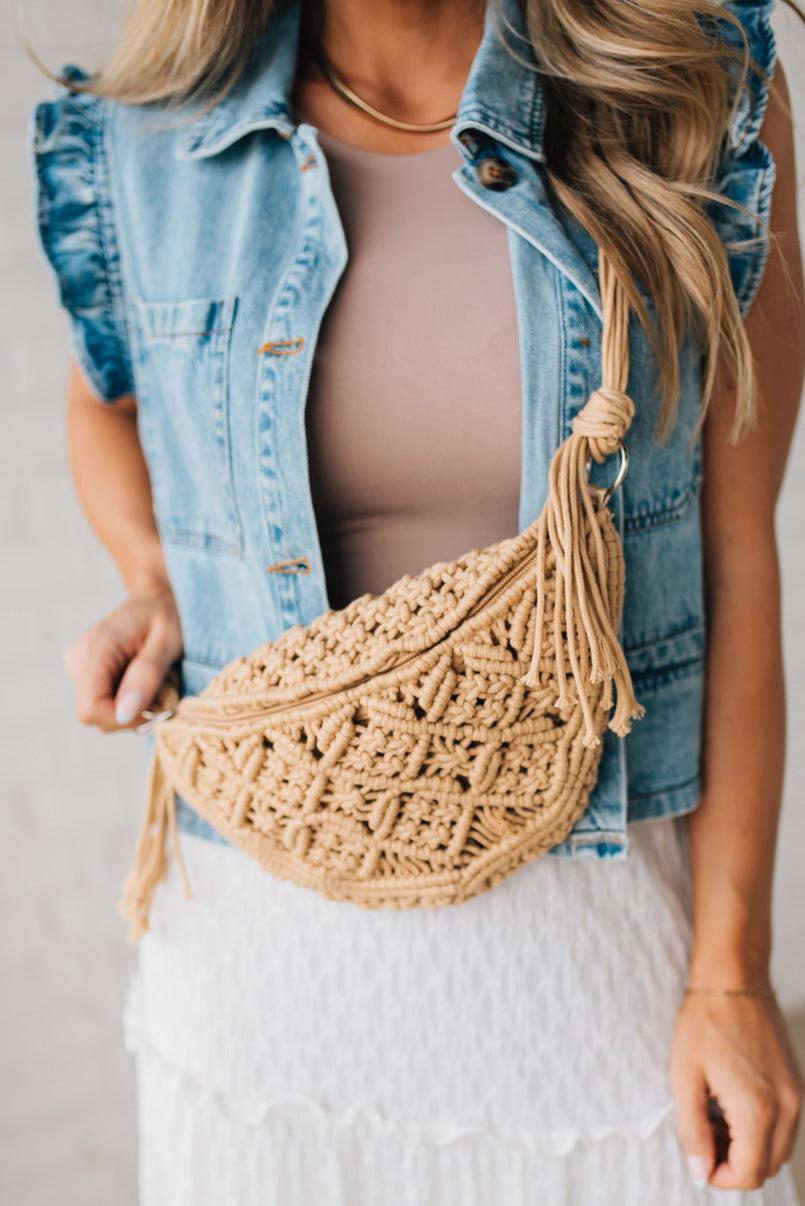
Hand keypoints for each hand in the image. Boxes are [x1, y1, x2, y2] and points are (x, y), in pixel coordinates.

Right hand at [63, 585, 182, 731]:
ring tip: (154, 684)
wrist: (158, 598)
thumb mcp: (169, 640)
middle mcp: (79, 658)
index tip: (157, 709)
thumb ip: (147, 675)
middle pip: (94, 715)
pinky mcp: (85, 672)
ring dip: (131, 710)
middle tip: (162, 695)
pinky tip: (141, 682)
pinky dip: (126, 702)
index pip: (91, 709)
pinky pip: (103, 703)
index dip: (124, 720)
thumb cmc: (168, 614)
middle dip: (131, 716)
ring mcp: (78, 666)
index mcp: (96, 648)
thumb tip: (125, 713)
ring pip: (99, 713)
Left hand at [669, 989, 802, 1189]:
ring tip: (715, 1115)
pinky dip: (761, 1129)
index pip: (748, 1175)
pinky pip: (785, 1126)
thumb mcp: (684, 1077)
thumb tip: (699, 1173)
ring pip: (778, 1149)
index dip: (718, 1175)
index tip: (697, 1155)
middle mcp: (786, 1108)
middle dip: (734, 1163)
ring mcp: (796, 1095)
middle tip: (704, 1133)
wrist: (733, 979)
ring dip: (749, 1148)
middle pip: (767, 1167)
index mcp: (757, 1110)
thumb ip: (692, 1131)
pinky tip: (732, 1102)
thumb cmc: (704, 1022)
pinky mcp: (796, 1083)